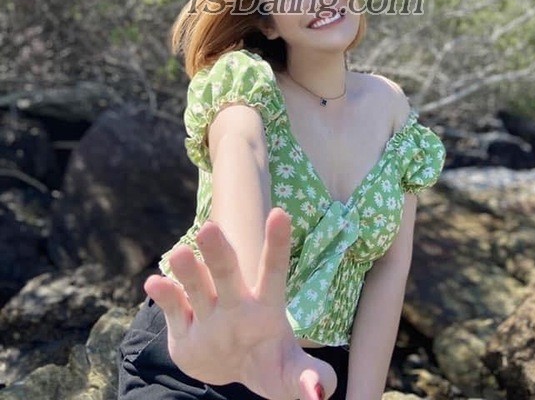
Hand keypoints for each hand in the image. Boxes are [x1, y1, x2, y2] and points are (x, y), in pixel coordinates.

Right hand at [144, 207, 337, 399]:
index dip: (277, 244)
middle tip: (209, 228)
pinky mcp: (183, 327)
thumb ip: (308, 377)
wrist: (232, 370)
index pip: (274, 272)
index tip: (281, 213)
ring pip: (196, 286)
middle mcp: (235, 302)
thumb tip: (319, 393)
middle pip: (227, 273)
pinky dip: (163, 295)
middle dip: (218, 252)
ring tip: (180, 253)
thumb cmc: (269, 365)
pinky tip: (154, 283)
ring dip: (188, 271)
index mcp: (266, 307)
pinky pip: (172, 308)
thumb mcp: (289, 374)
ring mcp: (208, 312)